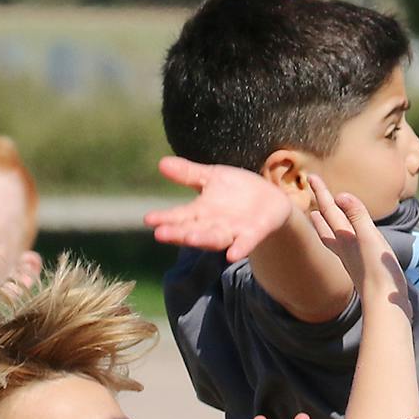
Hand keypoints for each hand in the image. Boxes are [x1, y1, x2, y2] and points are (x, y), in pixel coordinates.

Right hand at [147, 158, 294, 263]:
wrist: (269, 199)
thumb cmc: (235, 190)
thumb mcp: (212, 177)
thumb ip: (189, 173)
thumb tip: (162, 163)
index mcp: (200, 212)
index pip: (178, 216)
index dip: (164, 219)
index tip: (148, 219)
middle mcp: (213, 225)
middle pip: (192, 231)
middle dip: (178, 233)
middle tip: (160, 234)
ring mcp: (233, 232)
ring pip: (215, 239)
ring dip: (203, 239)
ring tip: (189, 238)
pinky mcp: (253, 234)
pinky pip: (245, 243)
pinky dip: (239, 248)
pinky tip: (232, 255)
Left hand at [304, 173, 403, 298]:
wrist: (384, 304)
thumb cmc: (378, 270)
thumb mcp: (370, 238)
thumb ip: (357, 216)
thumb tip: (341, 195)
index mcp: (346, 238)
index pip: (331, 210)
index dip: (322, 193)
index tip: (311, 177)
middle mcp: (345, 248)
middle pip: (327, 223)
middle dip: (320, 208)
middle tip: (311, 195)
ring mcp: (352, 260)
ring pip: (332, 236)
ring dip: (324, 225)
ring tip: (316, 217)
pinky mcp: (362, 270)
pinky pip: (344, 247)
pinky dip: (338, 238)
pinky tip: (344, 242)